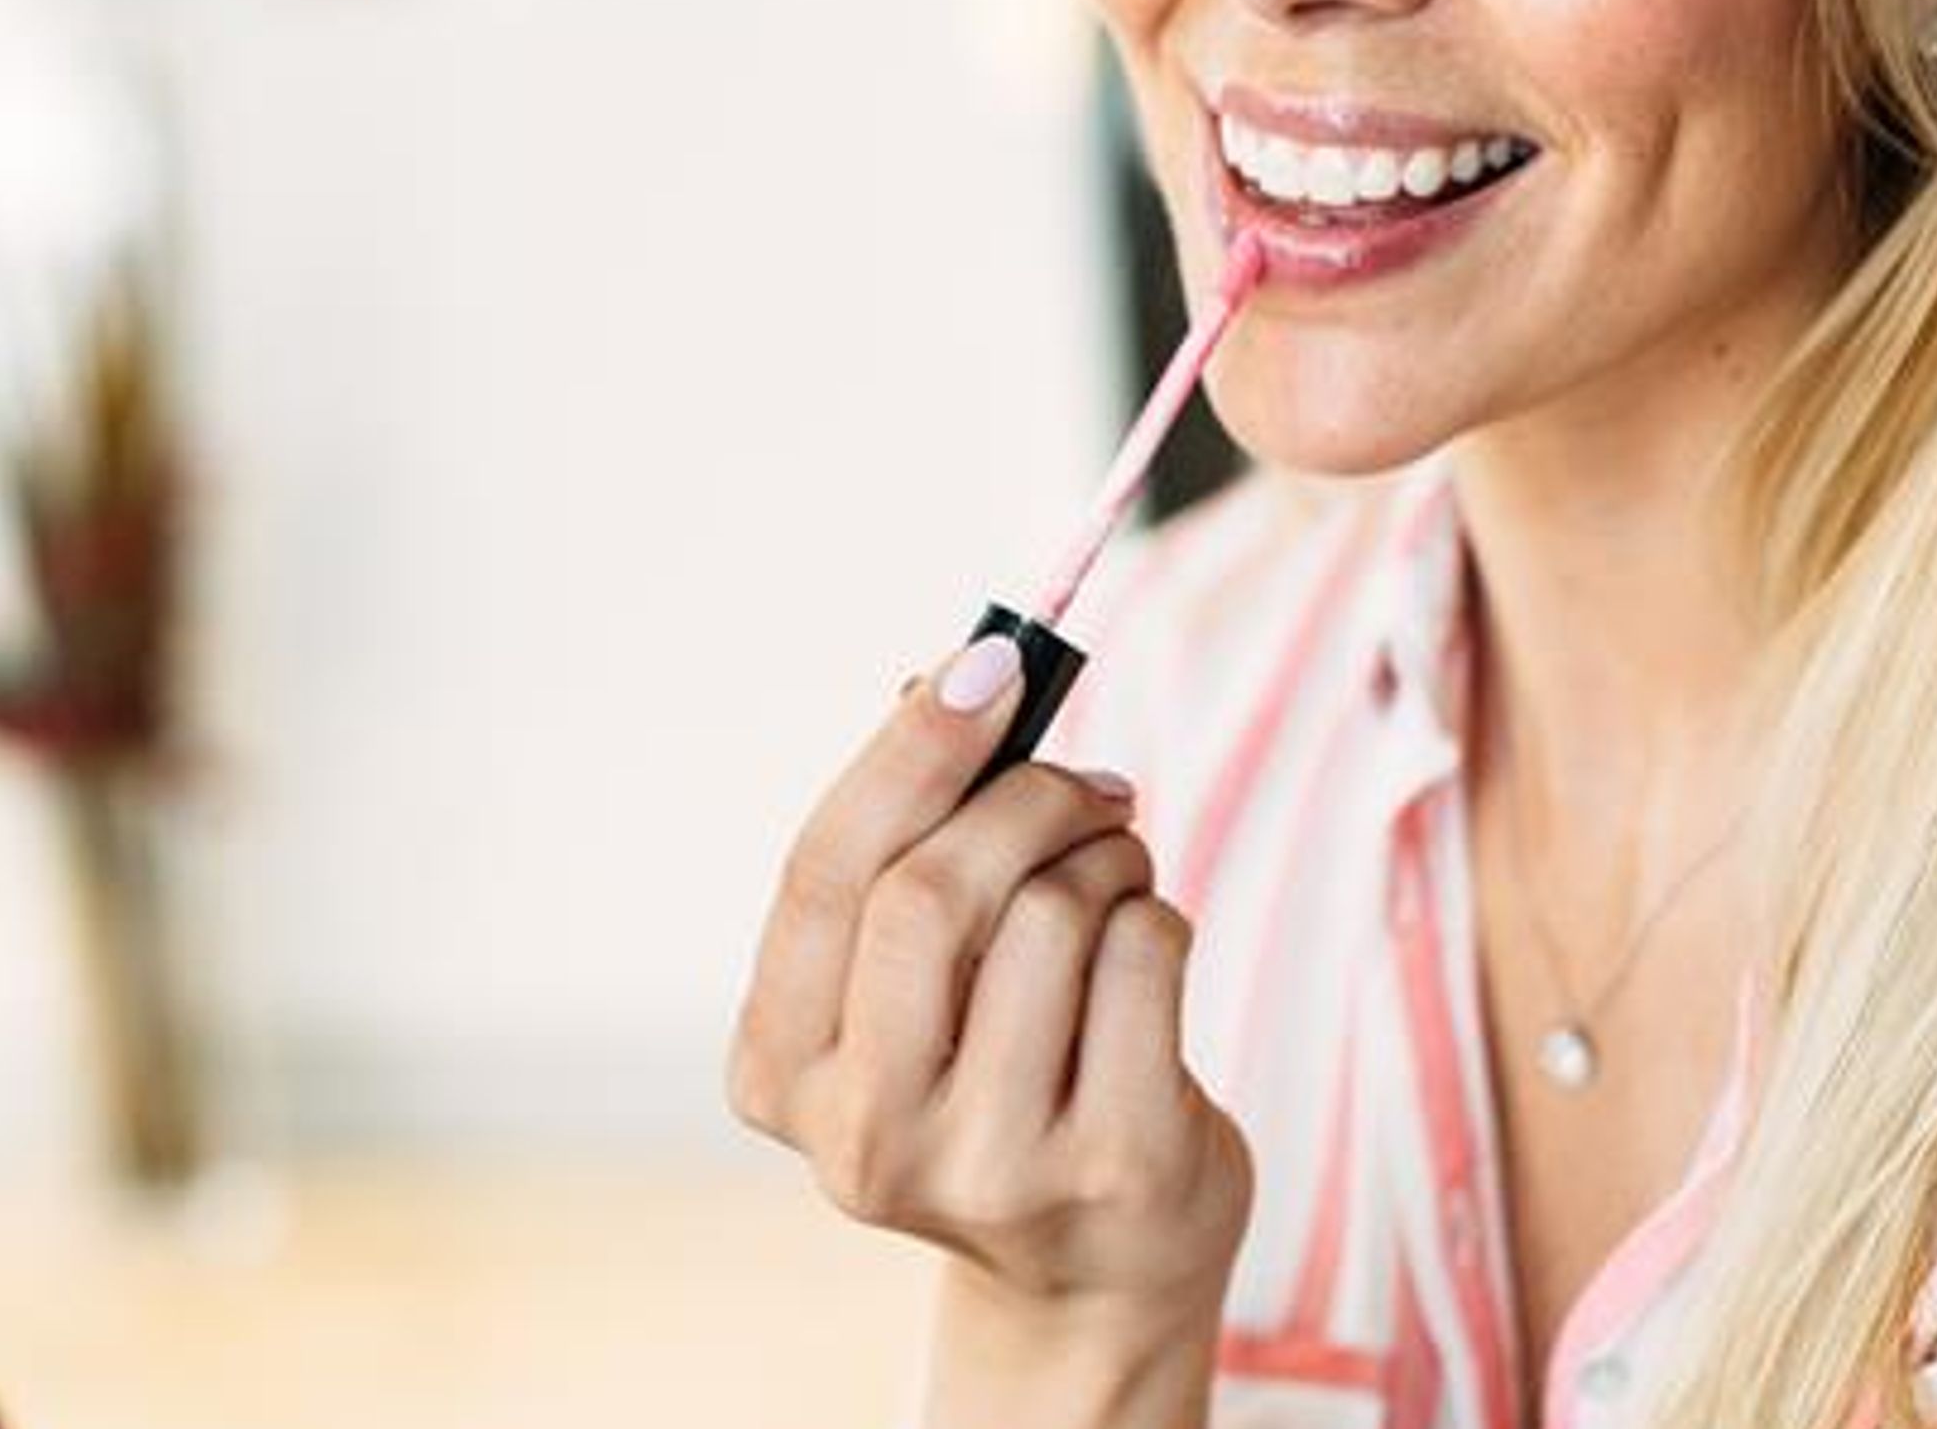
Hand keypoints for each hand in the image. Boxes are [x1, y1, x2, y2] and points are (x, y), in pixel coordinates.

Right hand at [726, 641, 1250, 1424]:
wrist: (1093, 1275)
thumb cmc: (997, 1074)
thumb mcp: (914, 983)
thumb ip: (905, 846)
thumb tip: (944, 680)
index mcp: (780, 1074)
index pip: (824, 873)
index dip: (906, 752)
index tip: (986, 661)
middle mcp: (864, 1137)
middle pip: (932, 891)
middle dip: (1024, 798)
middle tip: (1085, 785)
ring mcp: (988, 1168)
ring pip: (1053, 914)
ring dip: (1105, 858)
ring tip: (1115, 882)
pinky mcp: (1113, 1172)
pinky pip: (1143, 957)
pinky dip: (1156, 917)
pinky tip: (1144, 951)